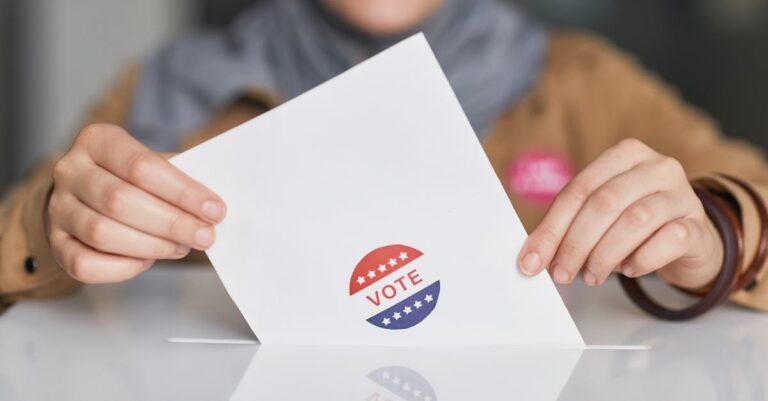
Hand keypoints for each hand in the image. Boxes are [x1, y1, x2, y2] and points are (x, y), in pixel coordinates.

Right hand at [47, 124, 225, 282]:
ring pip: (102, 233)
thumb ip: (180, 178)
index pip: (140, 165)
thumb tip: (212, 206)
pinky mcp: (56, 244)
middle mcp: (70, 171)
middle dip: (172, 223)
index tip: (214, 209)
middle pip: (120, 200)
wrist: (88, 194)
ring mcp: (58, 209)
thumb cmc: (132, 179)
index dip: (182, 191)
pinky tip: (148, 259)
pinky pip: (86, 265)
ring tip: (181, 246)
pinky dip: (123, 267)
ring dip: (152, 246)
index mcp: (97, 140)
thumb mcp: (155, 164)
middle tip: (204, 235)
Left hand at [518, 139, 723, 288]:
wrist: (688, 240)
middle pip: (604, 202)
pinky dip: (642, 259)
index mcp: (624, 155)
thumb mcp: (601, 216)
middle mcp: (656, 167)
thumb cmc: (635, 225)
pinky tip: (629, 269)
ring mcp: (682, 194)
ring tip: (591, 276)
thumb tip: (533, 256)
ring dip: (605, 255)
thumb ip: (570, 226)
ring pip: (636, 220)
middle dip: (575, 244)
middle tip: (561, 274)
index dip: (551, 228)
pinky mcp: (699, 225)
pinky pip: (669, 240)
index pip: (577, 190)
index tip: (532, 261)